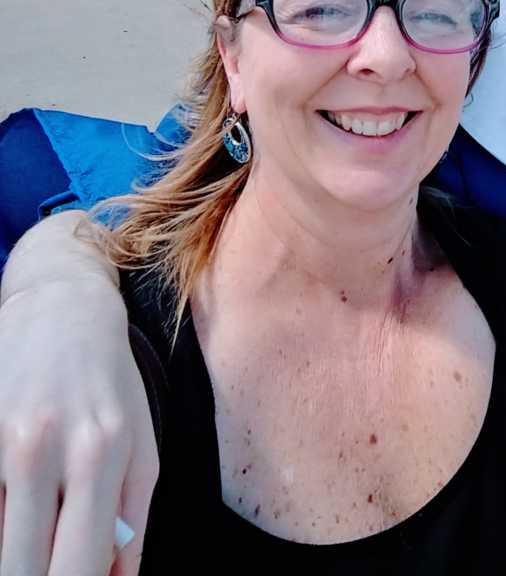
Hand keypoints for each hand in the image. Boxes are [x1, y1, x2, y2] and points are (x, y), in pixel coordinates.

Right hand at [0, 277, 157, 574]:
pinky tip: (13, 511)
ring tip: (34, 536)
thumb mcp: (141, 446)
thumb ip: (131, 524)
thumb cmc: (108, 385)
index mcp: (102, 452)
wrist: (60, 307)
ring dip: (16, 555)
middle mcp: (45, 447)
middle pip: (28, 569)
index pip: (83, 567)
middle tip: (50, 565)